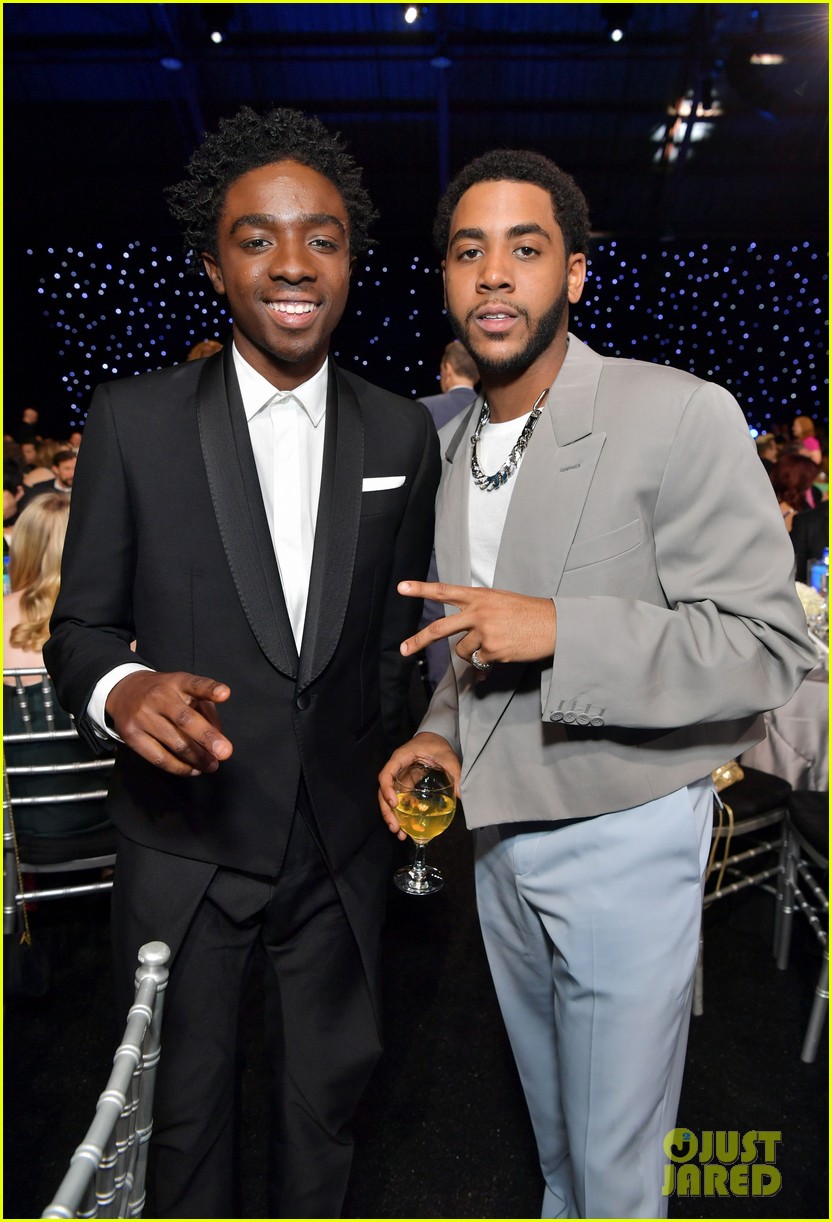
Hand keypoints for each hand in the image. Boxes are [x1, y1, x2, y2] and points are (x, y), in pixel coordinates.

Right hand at [105, 670, 232, 776]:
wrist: (124, 692)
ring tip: (211, 765)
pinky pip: (159, 758)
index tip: (224, 694)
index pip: (195, 684)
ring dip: (198, 758)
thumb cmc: (165, 694)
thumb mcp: (186, 691)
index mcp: (177, 682)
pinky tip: (193, 769)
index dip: (210, 689)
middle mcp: (159, 697)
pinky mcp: (131, 735)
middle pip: (185, 719)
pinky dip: (179, 767)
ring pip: (175, 743)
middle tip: (224, 752)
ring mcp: (143, 716)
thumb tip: (218, 737)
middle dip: (207, 737)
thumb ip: (206, 709)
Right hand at [378, 732, 460, 839]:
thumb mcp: (447, 756)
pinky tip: (406, 827)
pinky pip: (400, 800)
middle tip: (395, 828)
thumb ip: (455, 773)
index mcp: (401, 758)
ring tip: (399, 833)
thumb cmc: (437, 744)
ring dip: (392, 816)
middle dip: (387, 811)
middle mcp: (396, 769)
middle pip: (384, 791)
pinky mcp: (406, 784)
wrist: (436, 737)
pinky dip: (401, 813)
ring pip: (389, 798)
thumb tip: (462, 796)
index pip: (386, 774)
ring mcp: (400, 777)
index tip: (394, 803)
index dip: (387, 789)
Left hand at [396, 581, 556, 668]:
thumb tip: (464, 642)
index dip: (421, 589)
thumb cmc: (528, 613)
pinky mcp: (492, 650)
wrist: (554, 624)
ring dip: (472, 653)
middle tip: (404, 649)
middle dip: (419, 640)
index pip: (444, 591)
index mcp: (479, 596)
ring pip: (461, 651)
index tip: (401, 588)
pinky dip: (486, 664)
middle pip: (440, 628)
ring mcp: (484, 632)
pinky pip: (478, 662)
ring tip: (495, 644)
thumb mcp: (499, 602)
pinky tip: (503, 654)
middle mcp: (478, 612)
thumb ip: (477, 614)